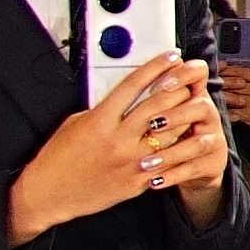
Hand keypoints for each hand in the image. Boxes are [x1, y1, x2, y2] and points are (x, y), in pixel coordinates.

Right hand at [9, 57, 220, 242]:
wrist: (49, 193)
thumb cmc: (58, 157)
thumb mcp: (76, 123)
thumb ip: (102, 109)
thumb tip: (126, 96)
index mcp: (100, 119)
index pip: (134, 85)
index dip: (156, 67)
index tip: (171, 56)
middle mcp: (117, 138)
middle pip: (158, 105)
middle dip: (178, 88)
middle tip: (190, 77)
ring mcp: (129, 160)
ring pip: (170, 134)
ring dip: (188, 117)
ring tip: (200, 106)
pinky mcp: (136, 180)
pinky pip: (168, 162)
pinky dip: (183, 149)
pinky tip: (196, 139)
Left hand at [207, 28, 249, 148]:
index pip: (240, 71)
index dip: (226, 69)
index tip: (216, 67)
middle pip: (232, 83)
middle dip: (218, 80)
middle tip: (206, 78)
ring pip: (230, 96)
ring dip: (217, 94)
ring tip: (205, 91)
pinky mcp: (247, 116)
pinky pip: (231, 112)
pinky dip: (222, 110)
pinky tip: (214, 107)